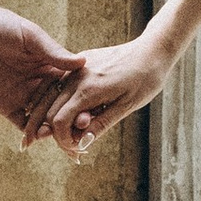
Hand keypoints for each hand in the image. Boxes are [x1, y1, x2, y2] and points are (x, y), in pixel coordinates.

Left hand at [0, 0, 80, 132]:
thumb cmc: (2, 25)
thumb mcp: (31, 37)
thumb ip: (54, 53)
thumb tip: (83, 63)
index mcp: (49, 65)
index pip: (69, 86)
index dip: (81, 98)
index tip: (92, 108)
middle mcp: (39, 82)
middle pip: (58, 106)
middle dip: (70, 119)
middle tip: (82, 128)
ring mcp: (23, 95)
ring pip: (42, 118)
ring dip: (52, 128)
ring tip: (62, 135)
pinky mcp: (5, 104)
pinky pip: (21, 123)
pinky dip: (31, 132)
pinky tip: (41, 135)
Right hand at [33, 34, 173, 148]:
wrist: (152, 51)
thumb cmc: (145, 80)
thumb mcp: (126, 107)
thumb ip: (100, 124)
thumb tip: (80, 143)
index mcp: (89, 89)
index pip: (59, 121)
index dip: (63, 140)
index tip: (77, 149)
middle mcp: (77, 76)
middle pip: (50, 110)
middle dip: (55, 132)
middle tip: (72, 148)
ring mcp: (76, 67)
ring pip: (49, 95)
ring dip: (50, 117)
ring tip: (63, 134)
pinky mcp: (79, 62)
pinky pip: (58, 83)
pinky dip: (55, 101)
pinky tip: (63, 113)